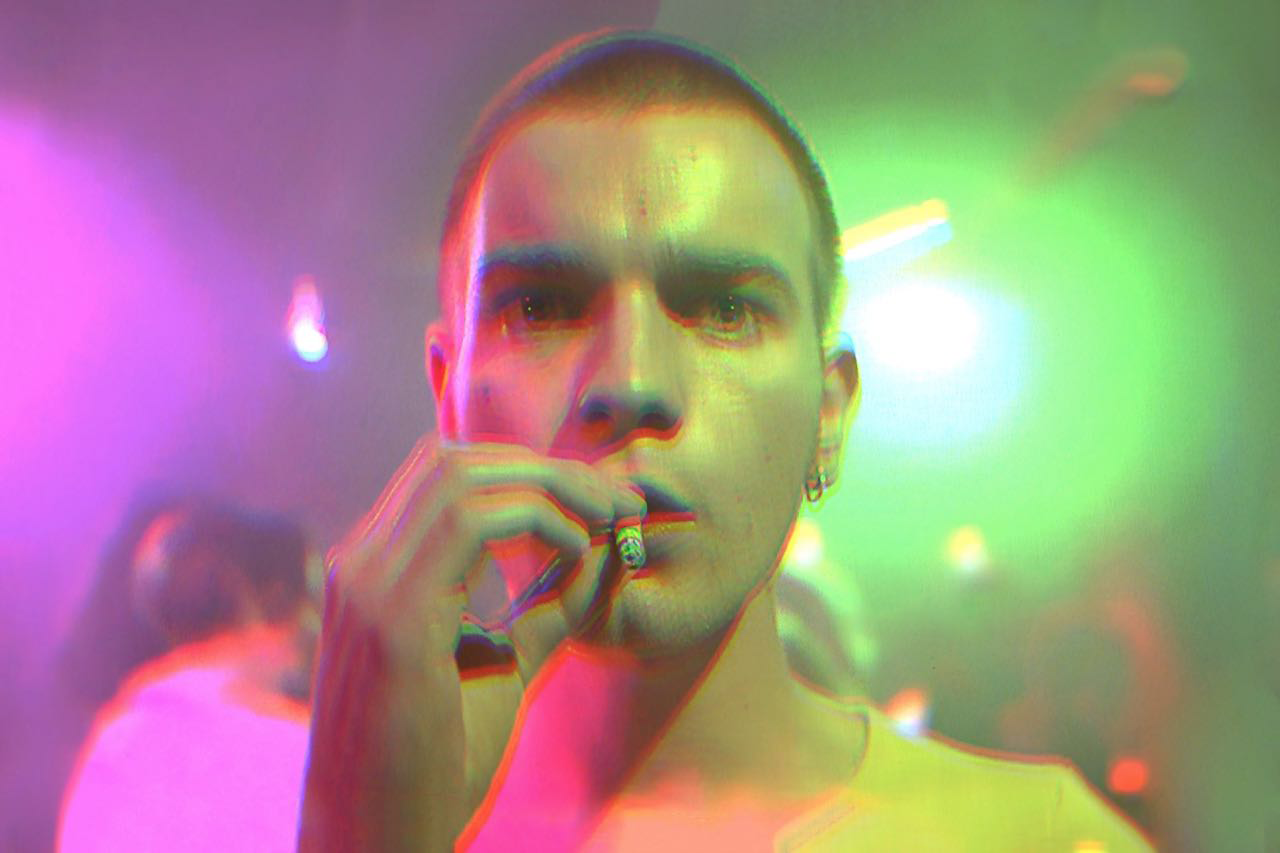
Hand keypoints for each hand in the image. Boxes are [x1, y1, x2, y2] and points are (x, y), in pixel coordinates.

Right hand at [298, 435, 644, 850]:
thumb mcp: (501, 665)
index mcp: (374, 572)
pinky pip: (473, 521)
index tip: (597, 503)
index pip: (444, 477)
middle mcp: (359, 564)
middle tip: (615, 500)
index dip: (527, 472)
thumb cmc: (432, 767)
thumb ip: (543, 608)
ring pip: (463, 475)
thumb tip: (599, 555)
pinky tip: (576, 551)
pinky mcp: (392, 617)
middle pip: (454, 459)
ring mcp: (367, 585)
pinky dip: (538, 519)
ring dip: (550, 484)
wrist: (375, 842)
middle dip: (547, 468)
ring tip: (605, 518)